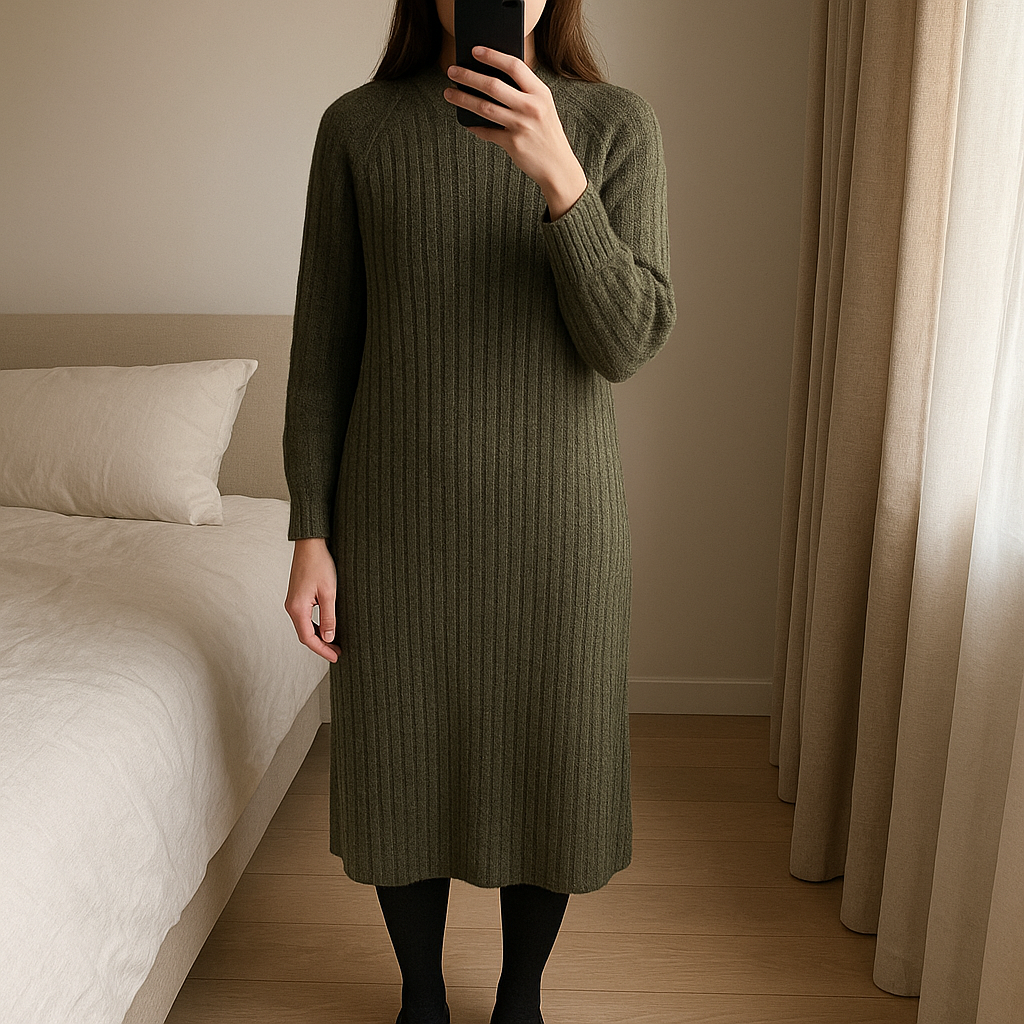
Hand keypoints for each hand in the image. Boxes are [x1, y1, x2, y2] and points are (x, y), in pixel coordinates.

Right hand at [284, 537, 339, 662]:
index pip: (308, 638)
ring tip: (334, 643)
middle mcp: (291, 607)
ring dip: (318, 636)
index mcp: (297, 608)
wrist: (310, 545)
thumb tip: (329, 637)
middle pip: (305, 635)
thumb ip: (329, 616)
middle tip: (338, 652)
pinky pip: (304, 617)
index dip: (322, 650)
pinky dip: (315, 626)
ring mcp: (292, 602)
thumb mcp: (329, 592)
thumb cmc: (319, 564)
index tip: (335, 657)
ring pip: (304, 627)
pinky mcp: (297, 597)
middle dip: (321, 645)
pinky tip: (326, 628)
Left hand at [444, 46, 587, 219]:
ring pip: (484, 108)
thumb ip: (524, 92)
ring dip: (463, 99)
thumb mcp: (543, 106)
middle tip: (452, 71)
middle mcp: (531, 107)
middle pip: (493, 86)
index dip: (493, 56)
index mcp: (540, 93)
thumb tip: (491, 79)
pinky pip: (487, 132)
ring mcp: (521, 126)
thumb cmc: (547, 133)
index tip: (475, 50)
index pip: (514, 66)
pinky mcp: (513, 144)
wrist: (558, 166)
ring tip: (449, 93)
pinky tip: (467, 122)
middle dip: (469, 76)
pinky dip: (475, 127)